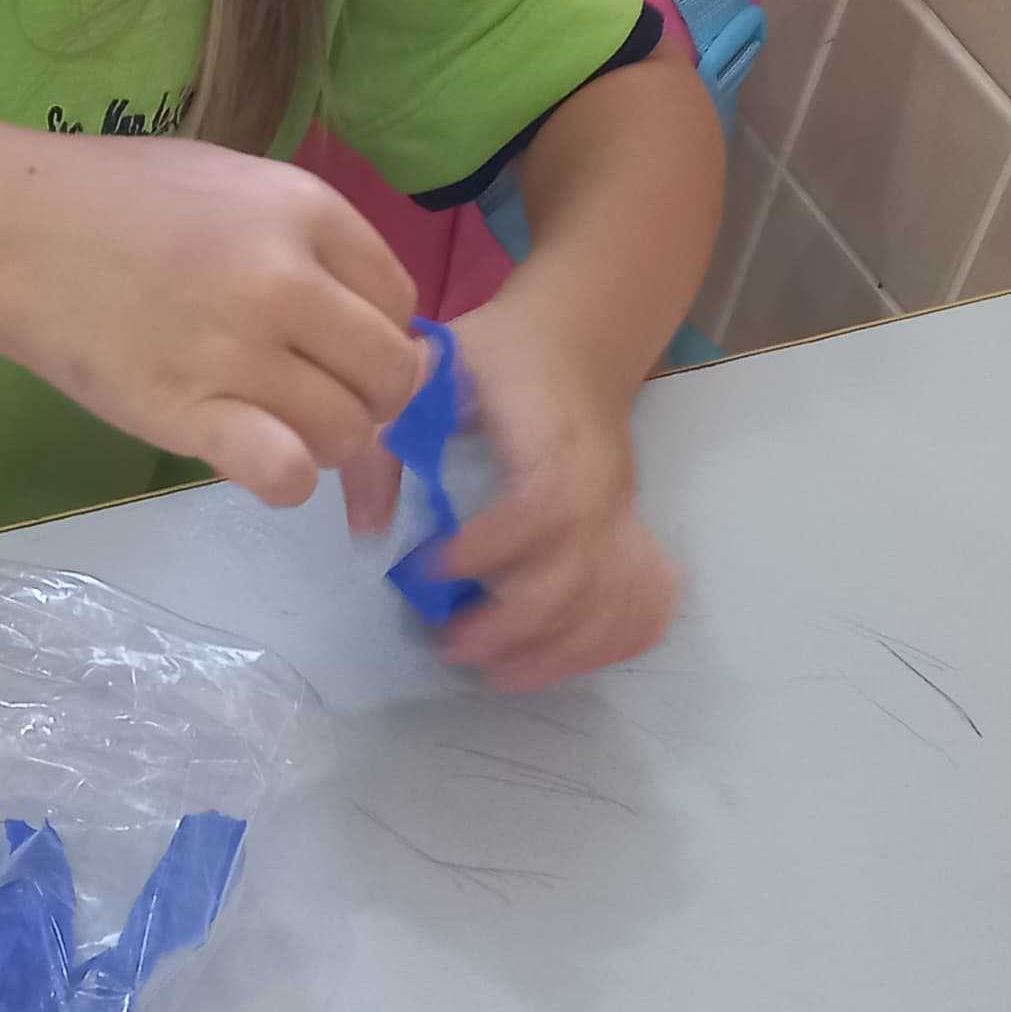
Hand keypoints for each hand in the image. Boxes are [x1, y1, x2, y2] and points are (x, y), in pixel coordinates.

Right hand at [0, 133, 424, 510]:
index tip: (340, 354)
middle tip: (321, 403)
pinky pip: (284, 471)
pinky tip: (257, 461)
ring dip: (327, 445)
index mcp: (305, 210)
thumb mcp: (230, 181)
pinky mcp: (184, 411)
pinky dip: (287, 480)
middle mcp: (285, 278)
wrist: (3, 225)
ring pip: (347, 431)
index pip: (399, 301)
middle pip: (389, 373)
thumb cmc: (113, 196)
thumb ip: (304, 238)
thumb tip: (370, 319)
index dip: (381, 338)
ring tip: (277, 428)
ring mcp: (236, 348)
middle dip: (371, 400)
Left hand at [418, 300, 679, 691]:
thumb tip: (367, 530)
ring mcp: (624, 516)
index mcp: (555, 438)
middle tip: (448, 643)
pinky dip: (607, 644)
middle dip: (511, 624)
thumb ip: (387, 439)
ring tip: (492, 670)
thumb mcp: (429, 370)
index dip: (489, 548)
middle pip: (578, 573)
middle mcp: (602, 484)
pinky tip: (555, 657)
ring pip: (610, 604)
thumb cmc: (494, 358)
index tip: (428, 567)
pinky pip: (642, 605)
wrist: (574, 342)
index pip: (541, 506)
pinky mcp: (632, 536)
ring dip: (554, 651)